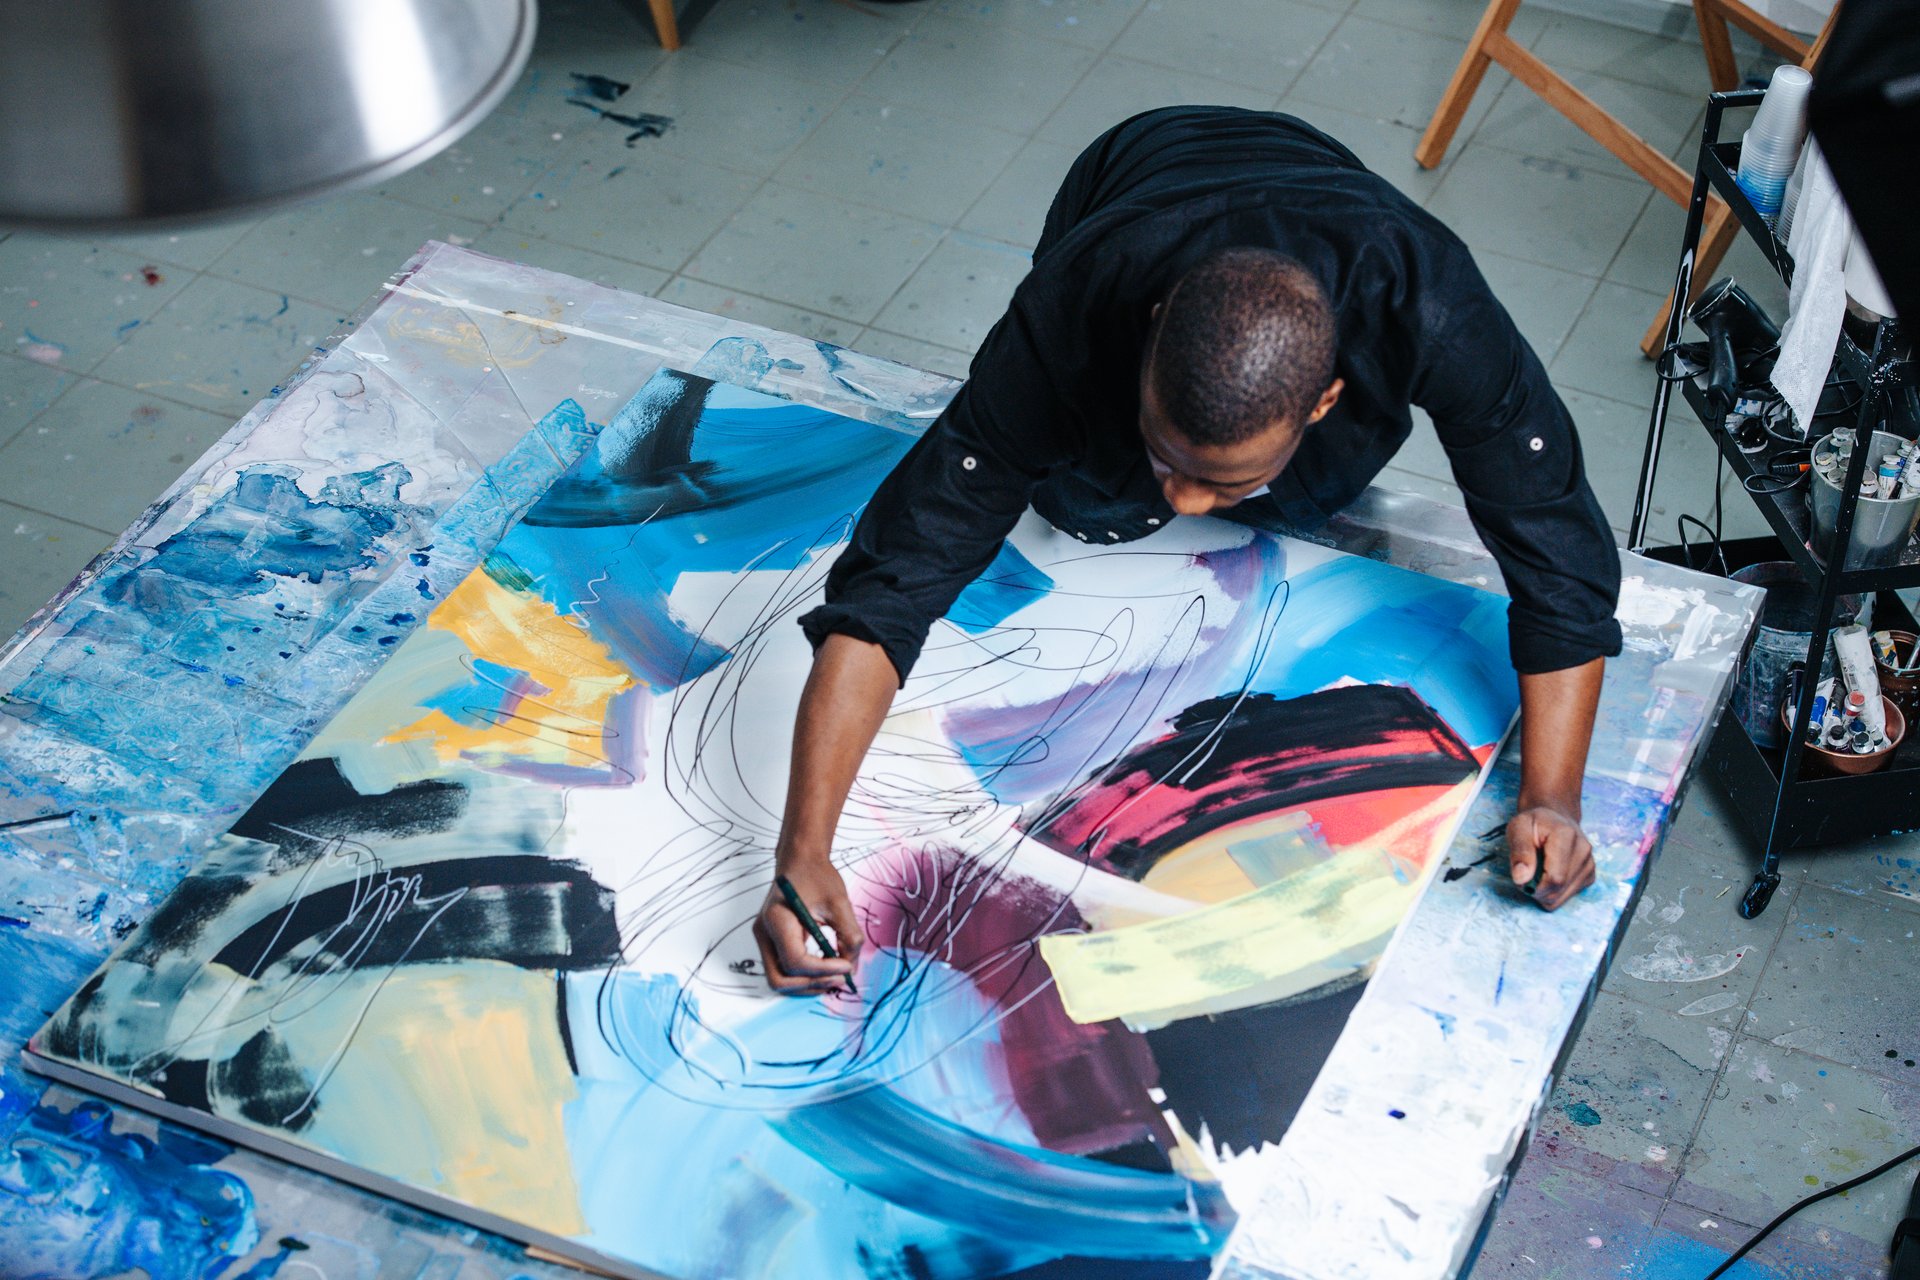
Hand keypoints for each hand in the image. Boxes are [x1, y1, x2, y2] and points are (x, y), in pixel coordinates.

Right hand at [752, 859, 863, 995]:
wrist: (800, 860)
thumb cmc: (816, 875)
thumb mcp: (839, 903)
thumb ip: (848, 935)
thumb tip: (853, 966)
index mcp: (777, 920)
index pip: (795, 961)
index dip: (823, 970)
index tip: (847, 967)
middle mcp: (765, 933)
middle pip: (780, 979)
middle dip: (811, 984)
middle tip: (839, 980)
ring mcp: (765, 940)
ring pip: (780, 979)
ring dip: (808, 984)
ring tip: (835, 977)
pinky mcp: (772, 942)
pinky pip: (784, 969)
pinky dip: (804, 976)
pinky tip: (825, 969)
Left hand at [1507, 805, 1595, 910]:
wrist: (1554, 819)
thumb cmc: (1533, 824)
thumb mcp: (1517, 828)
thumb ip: (1519, 852)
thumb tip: (1521, 879)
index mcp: (1566, 835)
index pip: (1554, 877)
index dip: (1534, 886)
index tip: (1520, 878)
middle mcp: (1584, 850)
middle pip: (1558, 889)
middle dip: (1536, 890)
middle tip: (1525, 875)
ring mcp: (1589, 863)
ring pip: (1562, 896)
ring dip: (1544, 892)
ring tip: (1536, 873)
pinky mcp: (1590, 875)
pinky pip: (1567, 896)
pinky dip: (1554, 892)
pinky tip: (1548, 875)